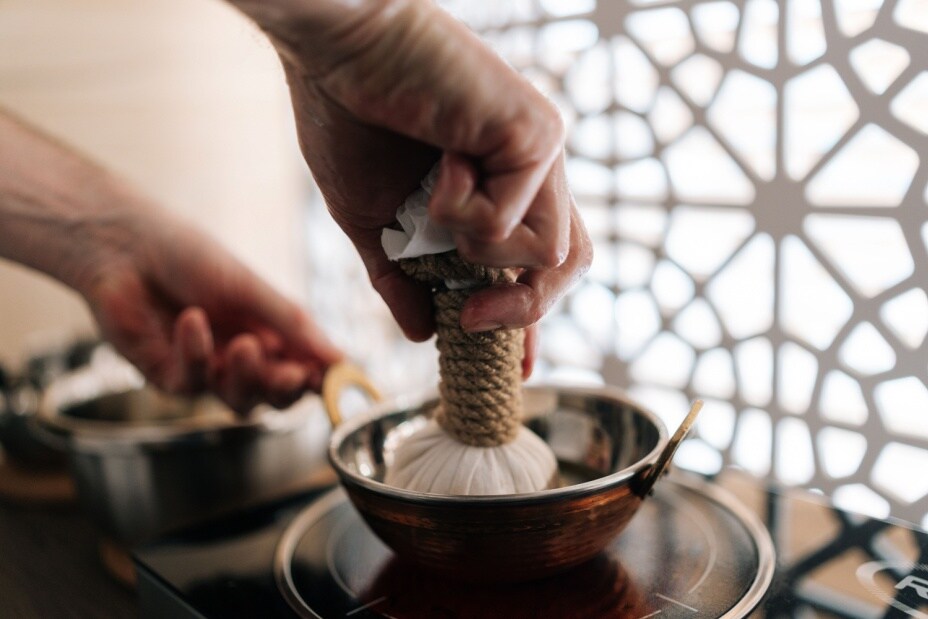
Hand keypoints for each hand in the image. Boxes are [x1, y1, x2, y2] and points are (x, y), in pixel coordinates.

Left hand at [76, 209, 342, 412]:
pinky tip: (191, 321)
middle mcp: (240, 357)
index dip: (318, 380)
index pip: (303, 370)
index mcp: (268, 333)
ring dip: (246, 377)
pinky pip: (192, 383)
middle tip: (293, 375)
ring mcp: (205, 370)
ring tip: (244, 346)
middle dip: (284, 388)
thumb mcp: (252, 289)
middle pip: (274, 396)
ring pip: (238, 400)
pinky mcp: (167, 376)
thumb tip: (342, 358)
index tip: (330, 378)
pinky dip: (196, 353)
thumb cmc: (191, 257)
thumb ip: (295, 325)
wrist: (126, 246)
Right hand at [238, 0, 591, 373]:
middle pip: (569, 264)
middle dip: (524, 311)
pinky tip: (441, 158)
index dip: (530, 317)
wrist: (335, 53)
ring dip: (480, 251)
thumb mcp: (373, 221)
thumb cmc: (349, 120)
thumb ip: (401, 278)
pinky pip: (514, 221)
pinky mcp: (537, 132)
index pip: (536, 264)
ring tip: (437, 200)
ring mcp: (541, 150)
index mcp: (500, 188)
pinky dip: (463, 211)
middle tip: (468, 321)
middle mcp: (532, 170)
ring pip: (551, 252)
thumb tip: (421, 334)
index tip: (518, 370)